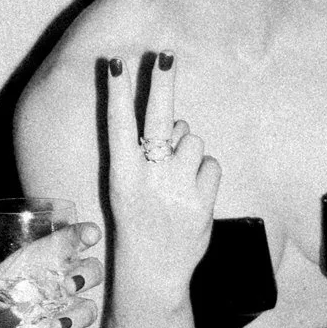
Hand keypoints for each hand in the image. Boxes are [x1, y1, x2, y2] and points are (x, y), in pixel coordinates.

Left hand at [0, 222, 103, 327]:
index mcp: (42, 260)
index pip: (70, 241)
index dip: (84, 235)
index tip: (91, 235)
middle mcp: (58, 285)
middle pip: (91, 273)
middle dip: (86, 277)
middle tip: (69, 286)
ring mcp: (61, 314)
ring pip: (87, 311)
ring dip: (76, 318)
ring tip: (55, 326)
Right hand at [105, 50, 219, 294]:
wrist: (153, 272)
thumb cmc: (140, 222)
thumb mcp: (129, 190)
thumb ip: (148, 154)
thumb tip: (176, 122)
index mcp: (122, 175)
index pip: (118, 125)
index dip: (116, 92)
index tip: (115, 62)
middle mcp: (147, 178)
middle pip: (158, 119)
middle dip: (162, 83)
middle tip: (167, 55)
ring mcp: (176, 189)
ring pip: (192, 140)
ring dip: (189, 151)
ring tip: (178, 179)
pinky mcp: (202, 200)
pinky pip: (211, 164)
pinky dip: (205, 174)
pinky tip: (194, 195)